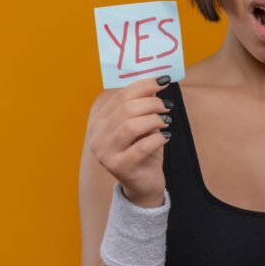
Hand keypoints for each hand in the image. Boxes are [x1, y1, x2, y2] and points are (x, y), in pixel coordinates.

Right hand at [88, 76, 173, 204]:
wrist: (143, 184)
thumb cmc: (143, 151)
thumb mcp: (143, 125)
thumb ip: (144, 106)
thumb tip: (156, 83)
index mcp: (99, 122)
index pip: (120, 96)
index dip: (143, 85)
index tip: (163, 81)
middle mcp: (97, 137)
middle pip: (125, 109)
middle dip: (151, 103)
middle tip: (167, 105)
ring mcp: (105, 153)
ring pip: (131, 126)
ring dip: (154, 119)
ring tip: (167, 120)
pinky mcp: (119, 167)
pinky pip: (141, 147)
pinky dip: (158, 138)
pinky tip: (166, 137)